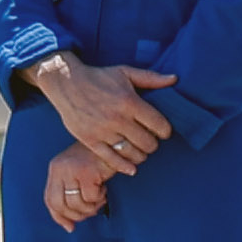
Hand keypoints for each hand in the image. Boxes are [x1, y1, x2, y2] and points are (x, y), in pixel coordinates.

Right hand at [31, 53, 176, 224]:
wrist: (66, 82)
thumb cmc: (99, 77)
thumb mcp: (126, 72)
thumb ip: (151, 78)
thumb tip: (175, 79)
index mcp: (130, 102)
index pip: (158, 124)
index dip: (165, 131)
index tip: (164, 132)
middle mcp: (117, 118)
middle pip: (146, 142)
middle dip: (153, 144)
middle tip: (152, 142)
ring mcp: (102, 131)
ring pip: (130, 152)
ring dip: (141, 156)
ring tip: (142, 152)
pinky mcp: (89, 140)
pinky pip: (110, 158)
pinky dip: (123, 166)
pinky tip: (131, 168)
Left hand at [48, 155, 115, 227]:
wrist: (116, 141)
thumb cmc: (100, 158)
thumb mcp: (79, 172)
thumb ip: (70, 192)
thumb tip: (69, 226)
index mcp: (56, 168)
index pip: (49, 199)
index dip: (59, 216)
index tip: (70, 227)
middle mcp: (60, 168)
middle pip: (59, 205)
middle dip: (76, 215)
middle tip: (91, 212)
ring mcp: (72, 170)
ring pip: (76, 204)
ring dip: (91, 208)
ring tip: (100, 199)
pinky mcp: (87, 172)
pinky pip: (90, 197)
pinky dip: (99, 198)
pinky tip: (104, 189)